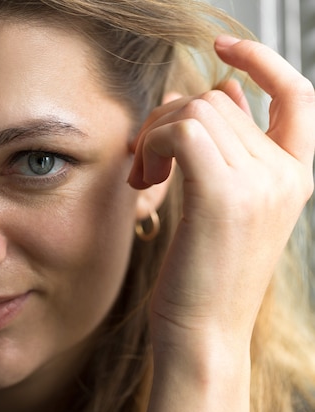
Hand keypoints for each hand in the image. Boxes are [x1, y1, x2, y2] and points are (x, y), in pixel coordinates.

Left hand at [129, 36, 314, 411]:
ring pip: (195, 110)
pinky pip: (181, 130)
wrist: (202, 333)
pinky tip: (146, 180)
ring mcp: (259, 183)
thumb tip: (221, 91)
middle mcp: (285, 175)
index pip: (297, 94)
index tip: (223, 47)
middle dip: (169, 119)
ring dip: (154, 134)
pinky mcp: (223, 195)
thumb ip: (229, 145)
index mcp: (295, 176)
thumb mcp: (224, 204)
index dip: (261, 60)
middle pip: (217, 100)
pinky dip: (152, 143)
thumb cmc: (204, 274)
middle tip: (147, 160)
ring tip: (146, 175)